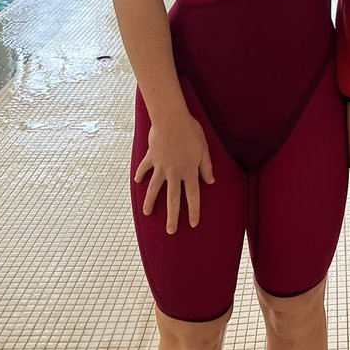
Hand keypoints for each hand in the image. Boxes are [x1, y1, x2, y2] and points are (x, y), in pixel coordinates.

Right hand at [134, 115, 214, 233]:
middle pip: (173, 199)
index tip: (192, 224)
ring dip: (150, 202)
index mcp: (189, 171)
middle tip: (170, 231)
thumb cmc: (191, 131)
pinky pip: (144, 169)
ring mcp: (160, 166)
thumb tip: (211, 181)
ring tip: (148, 213)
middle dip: (172, 217)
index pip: (192, 196)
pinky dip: (140, 175)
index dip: (193, 210)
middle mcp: (174, 173)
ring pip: (154, 189)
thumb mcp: (204, 148)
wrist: (171, 119)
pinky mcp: (151, 158)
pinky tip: (138, 182)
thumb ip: (207, 166)